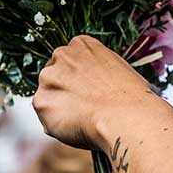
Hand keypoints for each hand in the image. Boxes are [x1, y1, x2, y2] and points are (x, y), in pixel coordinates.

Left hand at [34, 36, 155, 151]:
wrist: (125, 116)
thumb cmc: (131, 97)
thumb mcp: (118, 70)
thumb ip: (97, 71)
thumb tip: (95, 85)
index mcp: (82, 44)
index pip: (70, 61)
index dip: (79, 80)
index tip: (88, 92)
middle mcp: (61, 55)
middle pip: (55, 76)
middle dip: (65, 92)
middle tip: (84, 109)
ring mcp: (48, 78)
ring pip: (49, 97)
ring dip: (61, 109)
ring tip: (85, 120)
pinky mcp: (41, 102)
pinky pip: (46, 118)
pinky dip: (58, 127)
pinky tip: (78, 128)